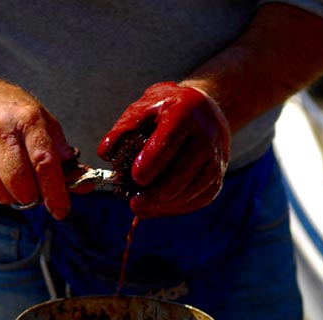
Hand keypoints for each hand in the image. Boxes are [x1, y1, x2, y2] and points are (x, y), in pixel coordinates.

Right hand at [0, 79, 83, 219]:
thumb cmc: (13, 114)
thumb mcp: (44, 124)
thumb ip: (64, 155)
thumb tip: (83, 185)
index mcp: (29, 122)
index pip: (44, 163)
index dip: (55, 193)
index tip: (61, 210)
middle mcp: (1, 132)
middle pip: (19, 182)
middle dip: (31, 197)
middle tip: (34, 193)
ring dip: (9, 198)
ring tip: (14, 187)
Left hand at [97, 81, 230, 217]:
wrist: (205, 111)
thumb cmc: (167, 110)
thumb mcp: (144, 108)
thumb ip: (124, 128)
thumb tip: (105, 152)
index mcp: (186, 111)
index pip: (171, 138)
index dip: (153, 161)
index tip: (136, 178)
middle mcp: (207, 134)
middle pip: (185, 168)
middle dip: (159, 191)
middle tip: (135, 204)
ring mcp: (216, 157)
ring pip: (195, 187)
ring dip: (168, 203)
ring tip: (143, 209)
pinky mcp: (218, 176)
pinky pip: (201, 197)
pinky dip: (179, 207)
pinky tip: (159, 209)